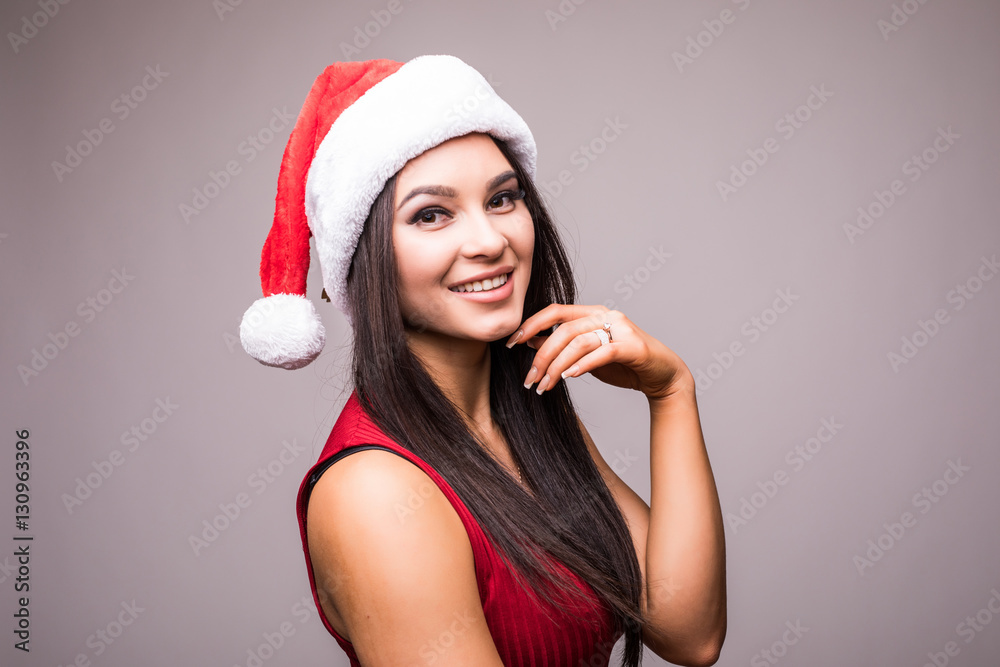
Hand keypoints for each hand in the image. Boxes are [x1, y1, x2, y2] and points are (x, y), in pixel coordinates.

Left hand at [504, 304, 692, 400]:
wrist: (662, 376)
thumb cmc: (623, 365)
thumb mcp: (587, 354)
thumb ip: (564, 345)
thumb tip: (531, 341)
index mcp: (593, 313)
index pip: (555, 311)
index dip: (531, 324)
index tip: (511, 343)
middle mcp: (606, 315)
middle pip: (564, 330)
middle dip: (541, 356)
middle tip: (530, 380)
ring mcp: (621, 328)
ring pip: (579, 342)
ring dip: (557, 366)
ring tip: (545, 386)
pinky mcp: (632, 346)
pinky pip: (602, 352)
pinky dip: (582, 365)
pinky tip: (569, 377)